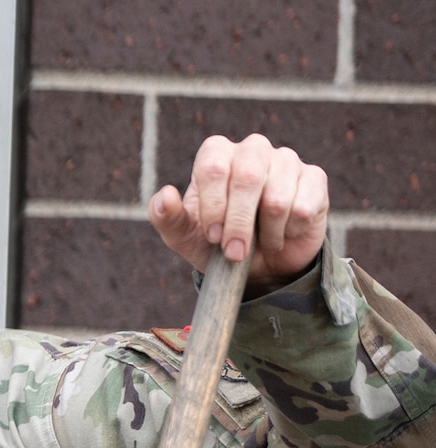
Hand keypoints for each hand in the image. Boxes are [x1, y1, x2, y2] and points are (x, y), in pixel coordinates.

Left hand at [148, 134, 329, 292]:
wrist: (258, 265)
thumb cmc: (216, 243)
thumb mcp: (184, 236)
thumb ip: (167, 218)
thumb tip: (164, 196)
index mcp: (217, 155)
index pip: (213, 166)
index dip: (213, 205)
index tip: (212, 236)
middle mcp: (252, 150)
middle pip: (247, 177)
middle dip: (238, 224)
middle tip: (234, 253)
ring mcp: (286, 160)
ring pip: (277, 197)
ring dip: (265, 233)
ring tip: (259, 241)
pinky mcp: (314, 178)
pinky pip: (302, 207)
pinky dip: (288, 232)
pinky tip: (283, 233)